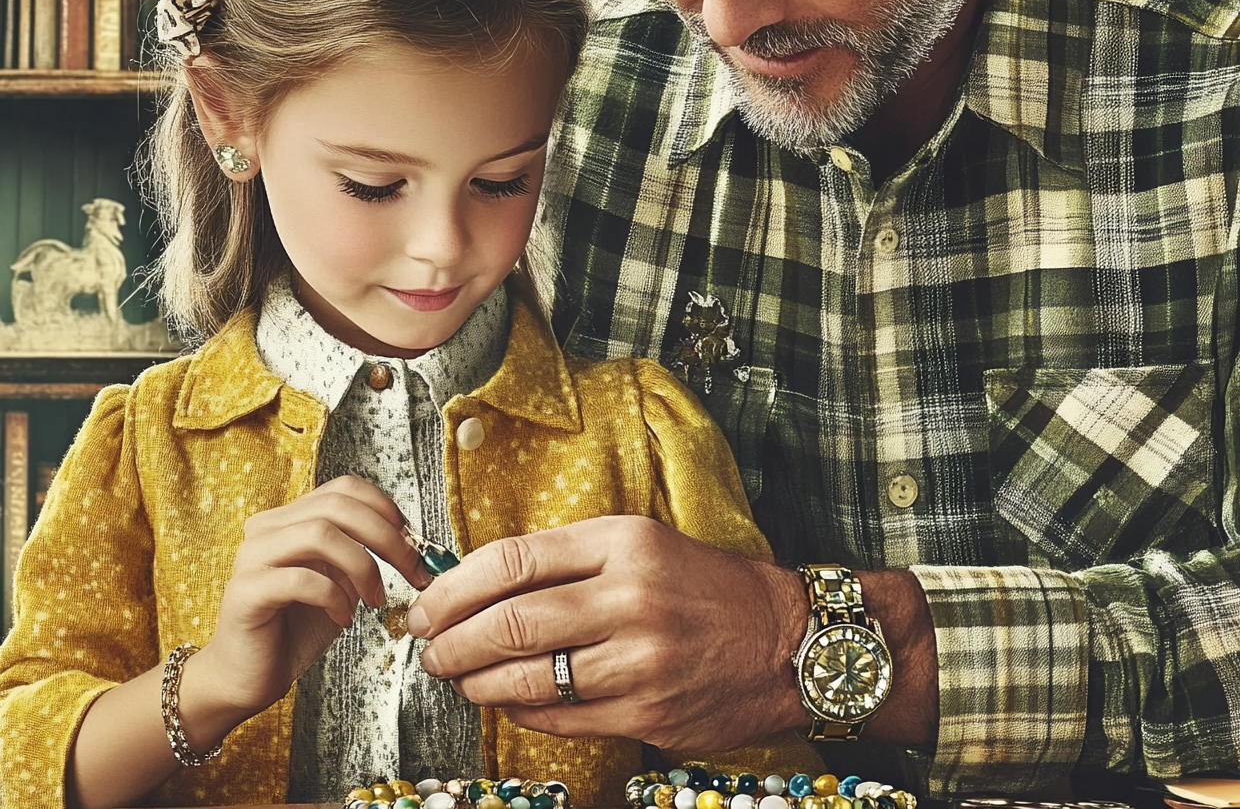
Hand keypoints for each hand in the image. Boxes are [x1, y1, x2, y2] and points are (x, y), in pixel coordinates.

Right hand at [194, 475, 432, 723]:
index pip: (344, 488)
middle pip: (337, 506)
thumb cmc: (297, 628)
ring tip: (377, 599)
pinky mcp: (245, 592)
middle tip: (413, 570)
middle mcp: (266, 529)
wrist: (249, 675)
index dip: (386, 508)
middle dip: (387, 537)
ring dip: (363, 566)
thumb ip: (362, 555)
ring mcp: (251, 558)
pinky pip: (301, 579)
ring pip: (320, 534)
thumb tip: (410, 542)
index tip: (413, 541)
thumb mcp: (341, 583)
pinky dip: (334, 597)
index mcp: (290, 519)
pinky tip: (344, 618)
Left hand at [407, 515, 811, 751]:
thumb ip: (568, 559)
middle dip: (451, 642)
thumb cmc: (705, 589)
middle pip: (510, 623)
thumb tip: (479, 585)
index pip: (513, 561)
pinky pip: (560, 718)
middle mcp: (631, 598)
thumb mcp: (643, 544)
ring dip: (476, 683)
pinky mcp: (648, 715)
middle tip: (429, 649)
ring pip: (527, 680)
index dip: (454, 587)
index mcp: (625, 543)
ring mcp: (641, 662)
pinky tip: (508, 701)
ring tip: (460, 678)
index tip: (427, 604)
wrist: (788, 642)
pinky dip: (520, 712)